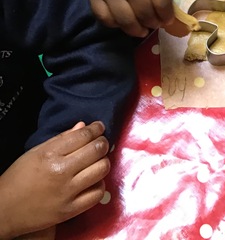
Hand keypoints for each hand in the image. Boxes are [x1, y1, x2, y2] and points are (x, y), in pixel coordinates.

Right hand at [0, 122, 109, 239]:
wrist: (5, 209)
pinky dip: (99, 185)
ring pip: (101, 170)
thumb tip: (84, 126)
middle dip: (102, 143)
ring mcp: (67, 192)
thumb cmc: (19, 177)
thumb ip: (62, 138)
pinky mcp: (70, 210)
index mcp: (50, 154)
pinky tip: (92, 181)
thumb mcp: (36, 152)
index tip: (99, 127)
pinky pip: (97, 194)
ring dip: (102, 162)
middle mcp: (61, 172)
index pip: (84, 135)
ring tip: (96, 161)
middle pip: (96, 150)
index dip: (96, 128)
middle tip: (100, 143)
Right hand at [87, 0, 174, 37]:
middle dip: (153, 23)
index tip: (167, 21)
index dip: (167, 17)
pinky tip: (123, 22)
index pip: (162, 5)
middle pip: (145, 16)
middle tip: (154, 24)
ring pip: (126, 22)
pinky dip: (116, 25)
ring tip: (142, 30)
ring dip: (137, 30)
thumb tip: (167, 13)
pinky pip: (106, 20)